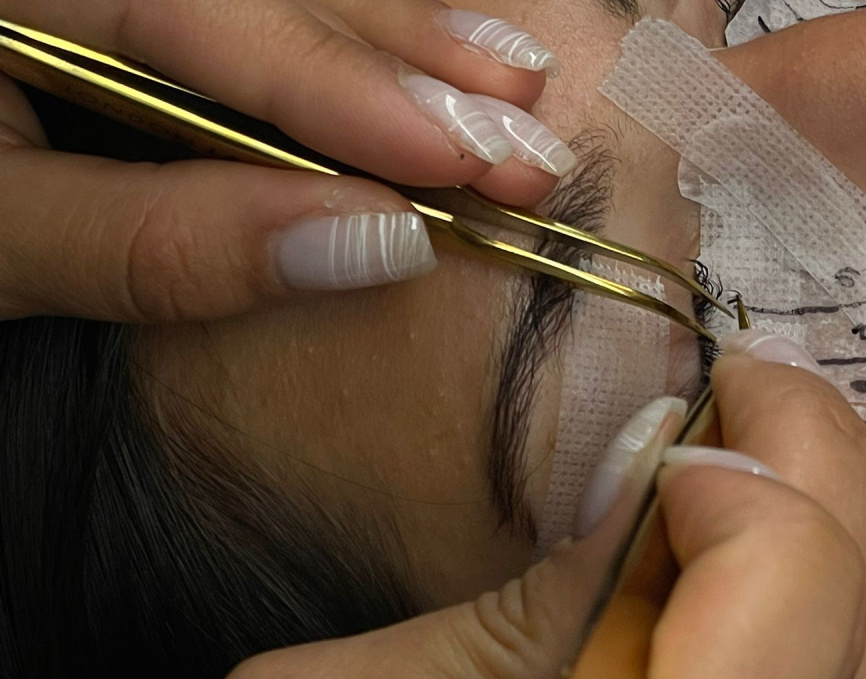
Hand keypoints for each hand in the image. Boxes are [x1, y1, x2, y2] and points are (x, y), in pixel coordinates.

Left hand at [0, 0, 566, 320]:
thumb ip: (162, 244)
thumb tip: (366, 245)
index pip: (205, 19)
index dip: (346, 94)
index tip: (465, 169)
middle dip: (403, 60)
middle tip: (528, 133)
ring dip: (397, 26)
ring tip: (510, 72)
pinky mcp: (116, 10)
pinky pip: (241, 6)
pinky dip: (339, 23)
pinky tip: (422, 39)